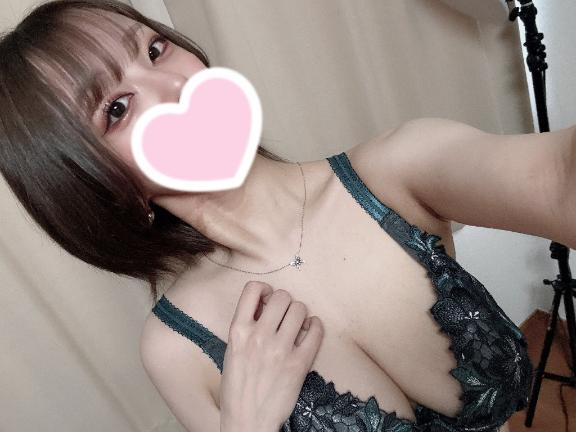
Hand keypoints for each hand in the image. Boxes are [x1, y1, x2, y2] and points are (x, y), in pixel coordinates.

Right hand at [220, 281, 323, 430]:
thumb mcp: (231, 351)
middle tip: (284, 313)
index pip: (252, 289)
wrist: (248, 420)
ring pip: (300, 309)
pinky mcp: (299, 364)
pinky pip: (316, 331)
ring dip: (300, 313)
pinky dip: (315, 326)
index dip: (263, 289)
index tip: (267, 297)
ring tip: (297, 323)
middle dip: (284, 301)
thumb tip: (265, 305)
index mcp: (237, 331)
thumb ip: (246, 326)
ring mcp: (280, 350)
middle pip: (281, 296)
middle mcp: (258, 336)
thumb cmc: (237, 388)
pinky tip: (310, 330)